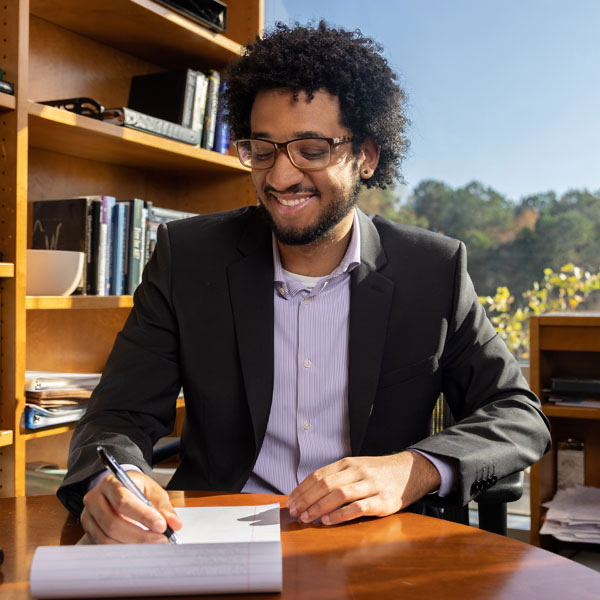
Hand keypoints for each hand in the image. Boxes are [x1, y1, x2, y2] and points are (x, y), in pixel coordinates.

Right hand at [81, 471, 181, 543]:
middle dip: (140, 536)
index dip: (143, 516)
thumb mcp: (152, 490)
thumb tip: (175, 524)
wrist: (119, 488)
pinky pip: (103, 546)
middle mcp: (94, 499)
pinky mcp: (88, 531)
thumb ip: (164, 507)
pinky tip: (139, 549)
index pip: (124, 501)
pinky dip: (122, 550)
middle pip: (113, 523)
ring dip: (132, 545)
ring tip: (153, 545)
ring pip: (106, 538)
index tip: (161, 526)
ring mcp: (88, 517)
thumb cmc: (136, 488)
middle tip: (161, 540)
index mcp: (110, 483)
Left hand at [287, 451, 440, 525]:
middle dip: (307, 499)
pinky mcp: (383, 501)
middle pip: (326, 484)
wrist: (409, 471)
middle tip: (295, 512)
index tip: (291, 502)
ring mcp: (371, 485)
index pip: (319, 475)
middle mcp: (357, 472)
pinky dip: (341, 515)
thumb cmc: (377, 473)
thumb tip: (308, 493)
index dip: (302, 489)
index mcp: (347, 463)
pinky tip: (329, 521)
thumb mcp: (356, 467)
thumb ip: (336, 477)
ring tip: (307, 518)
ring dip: (319, 507)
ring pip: (339, 494)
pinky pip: (358, 508)